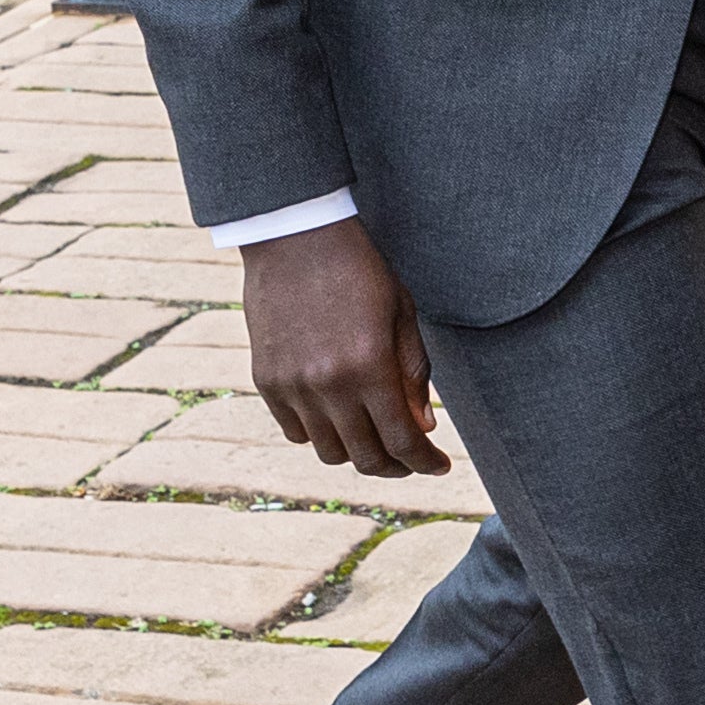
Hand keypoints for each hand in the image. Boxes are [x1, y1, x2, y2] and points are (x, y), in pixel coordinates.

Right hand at [240, 218, 447, 479]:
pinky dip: (320, 433)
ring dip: (358, 451)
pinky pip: (295, 432)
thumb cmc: (359, 270)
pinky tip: (337, 415)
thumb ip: (413, 374)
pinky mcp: (266, 381)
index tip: (438, 466)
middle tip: (410, 459)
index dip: (425, 462)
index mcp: (369, 367)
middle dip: (395, 467)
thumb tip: (422, 428)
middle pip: (365, 458)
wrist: (294, 237)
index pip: (402, 441)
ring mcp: (293, 386)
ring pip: (329, 451)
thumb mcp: (401, 315)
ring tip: (374, 434)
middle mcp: (328, 385)